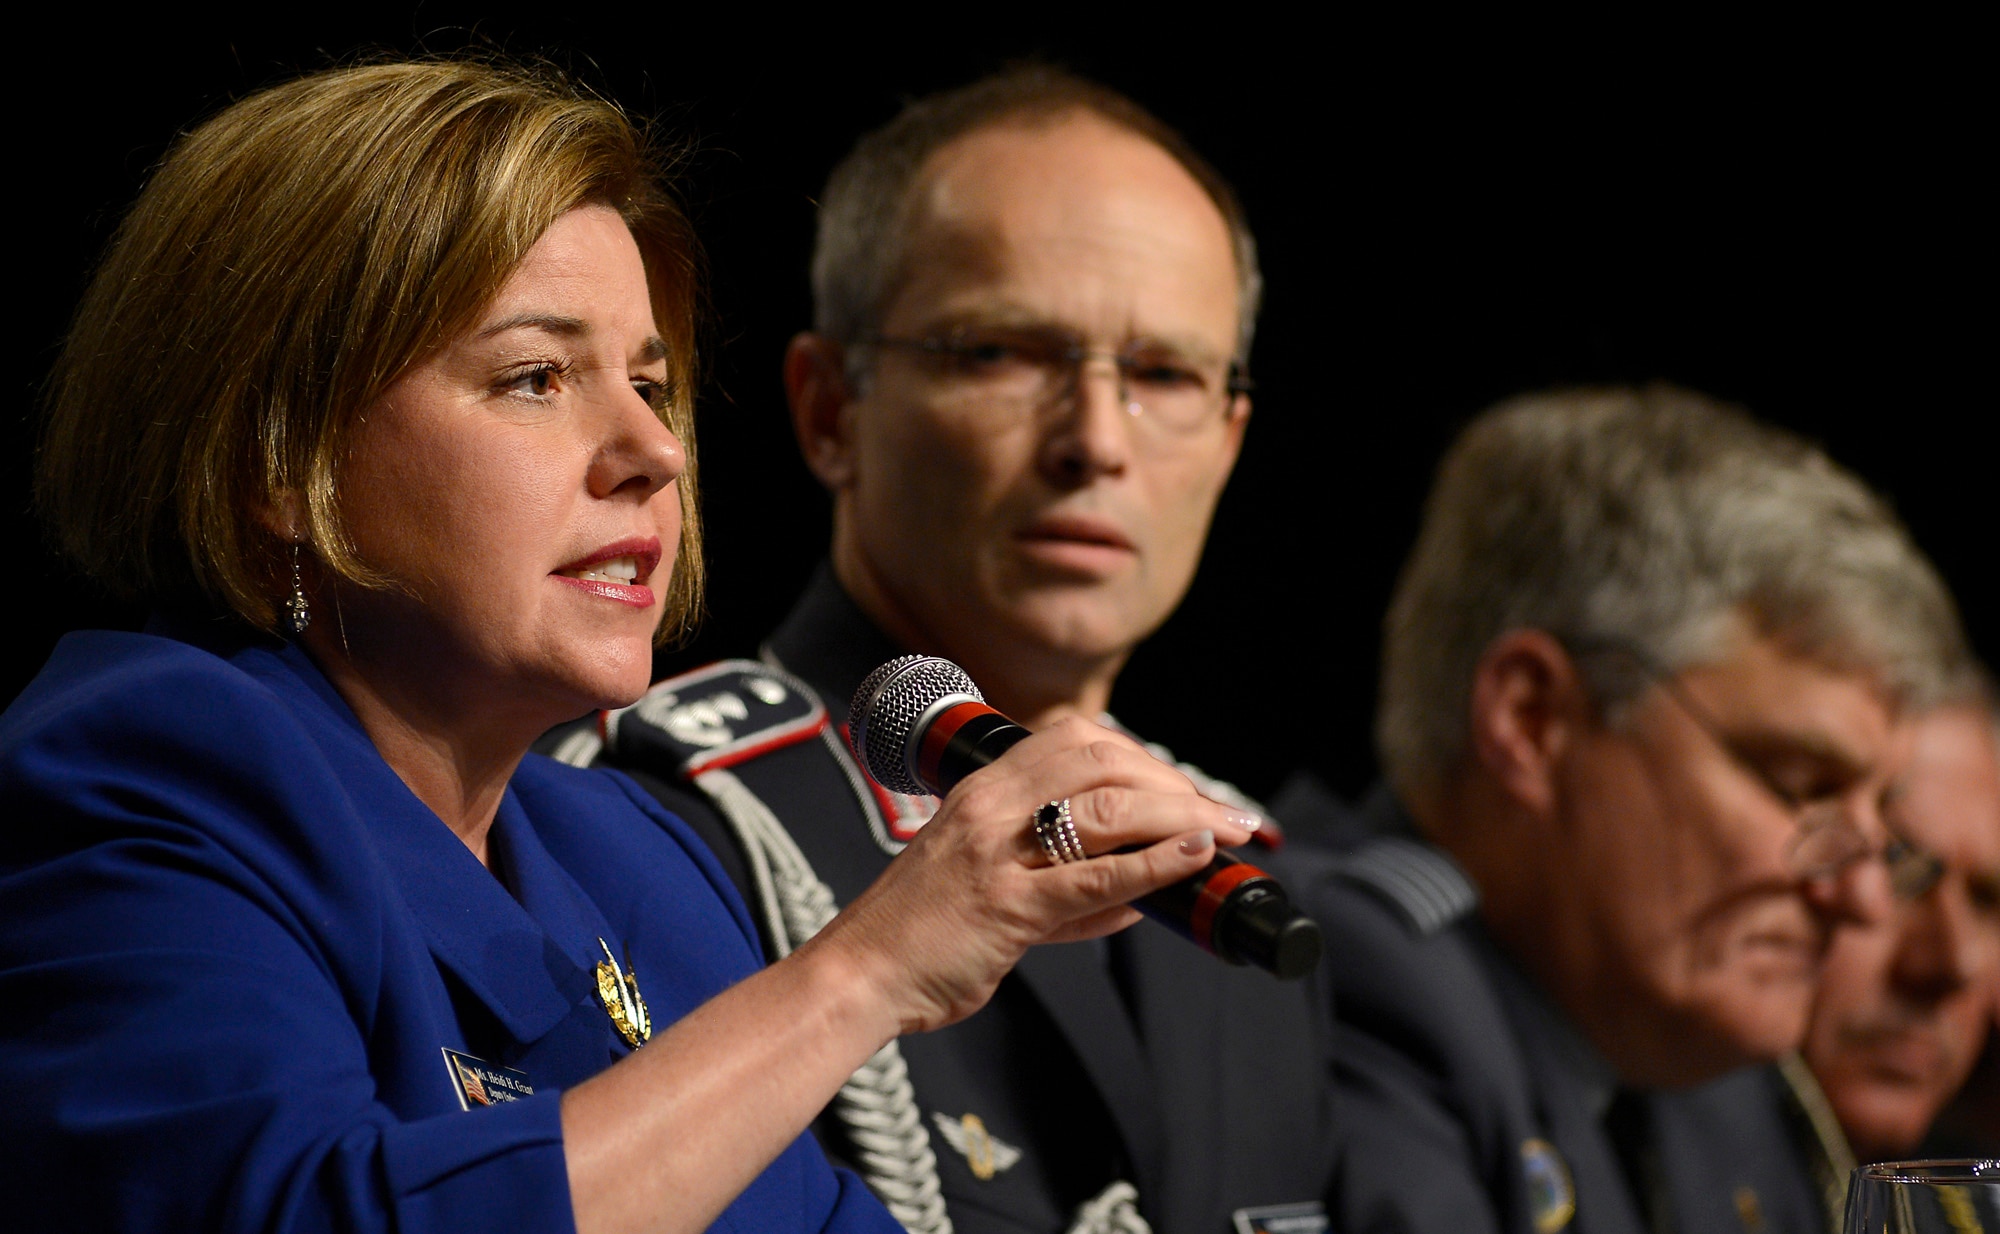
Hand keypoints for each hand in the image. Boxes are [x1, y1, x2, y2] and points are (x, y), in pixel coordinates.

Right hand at [802, 716, 1257, 1034]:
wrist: (858, 976)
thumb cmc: (920, 934)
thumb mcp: (989, 885)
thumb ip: (1065, 888)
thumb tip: (1140, 895)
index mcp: (982, 788)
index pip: (1076, 739)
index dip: (1143, 755)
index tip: (1183, 786)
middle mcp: (989, 807)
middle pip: (1102, 762)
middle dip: (1174, 782)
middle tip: (1226, 814)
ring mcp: (996, 852)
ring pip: (1105, 811)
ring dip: (1181, 816)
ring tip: (1228, 833)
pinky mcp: (1006, 905)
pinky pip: (1092, 876)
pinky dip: (1153, 863)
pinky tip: (1192, 857)